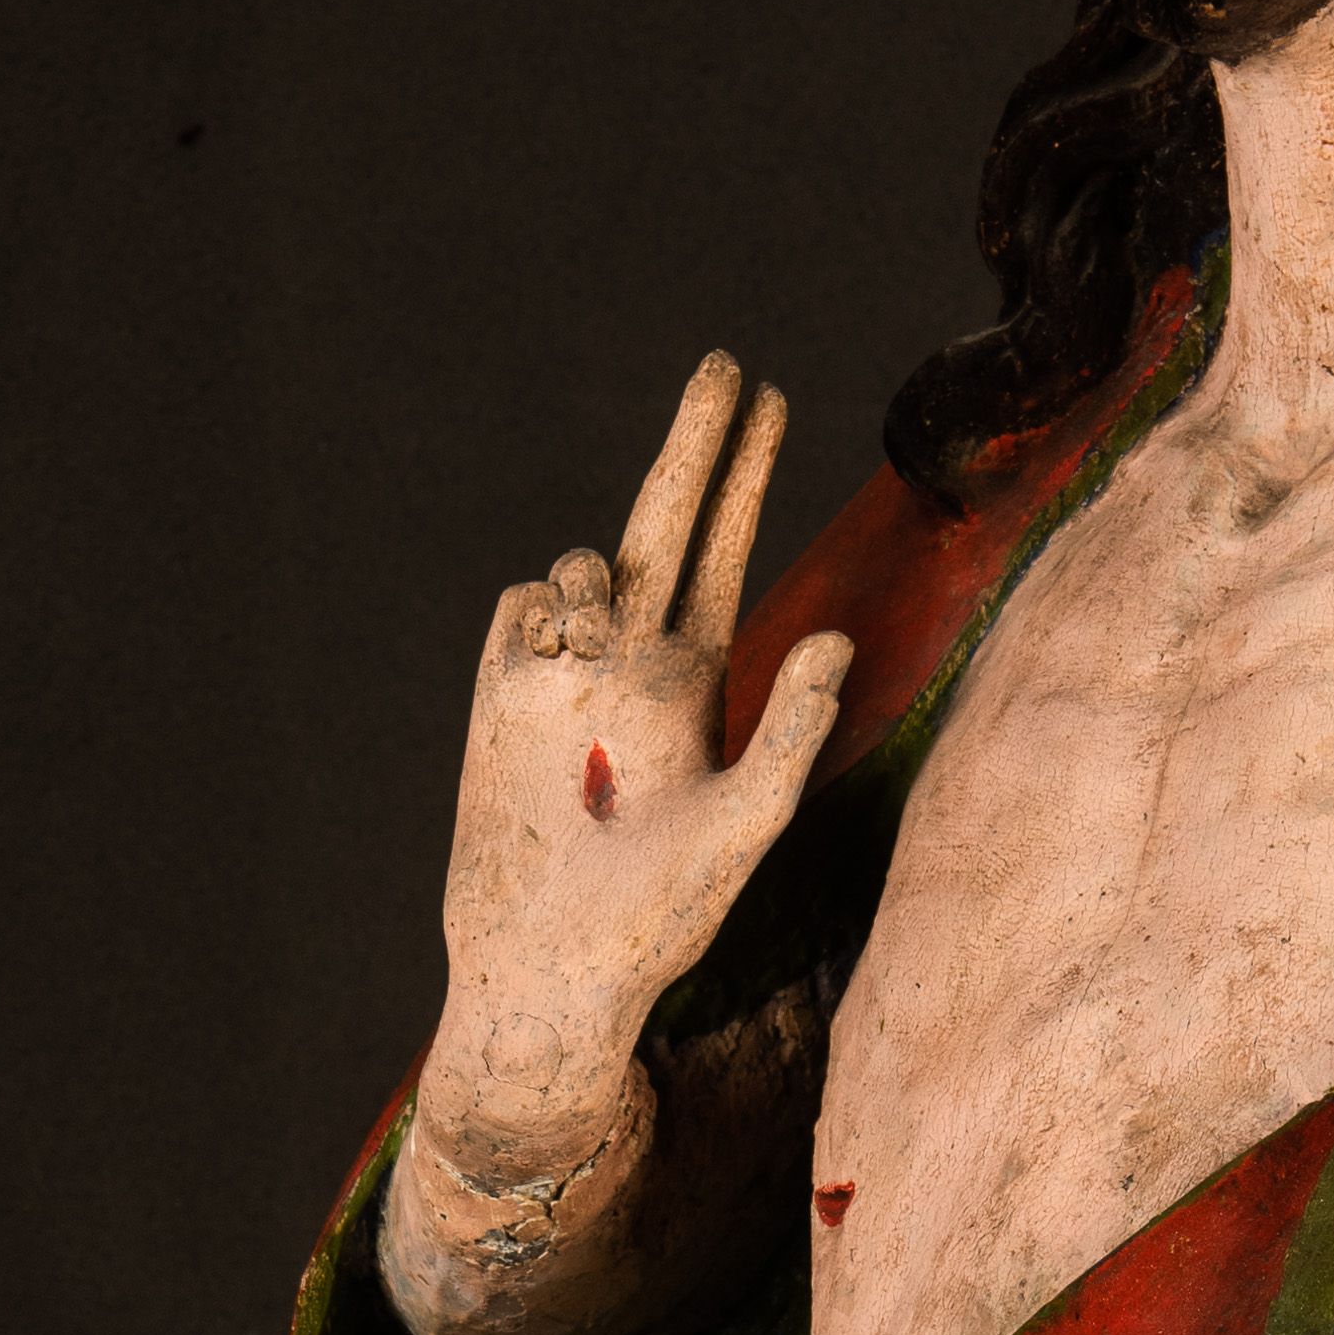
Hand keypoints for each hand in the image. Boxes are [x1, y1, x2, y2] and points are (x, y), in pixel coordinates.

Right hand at [413, 356, 852, 1184]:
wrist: (545, 971)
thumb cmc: (657, 922)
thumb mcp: (745, 827)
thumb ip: (792, 732)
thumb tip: (836, 638)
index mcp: (696, 684)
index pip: (725, 554)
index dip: (746, 476)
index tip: (774, 396)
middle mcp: (631, 666)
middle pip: (661, 523)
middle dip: (693, 443)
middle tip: (725, 364)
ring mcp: (561, 676)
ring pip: (582, 566)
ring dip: (597, 578)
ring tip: (600, 641)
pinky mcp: (498, 695)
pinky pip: (520, 608)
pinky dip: (542, 614)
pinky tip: (553, 662)